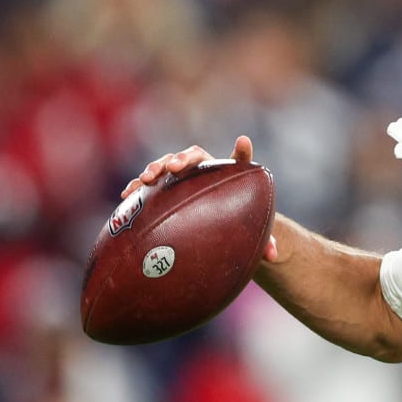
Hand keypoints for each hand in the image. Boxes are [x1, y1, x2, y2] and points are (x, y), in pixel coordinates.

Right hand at [121, 136, 277, 261]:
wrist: (215, 223)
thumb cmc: (235, 223)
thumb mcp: (251, 232)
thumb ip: (266, 242)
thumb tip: (274, 257)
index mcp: (226, 174)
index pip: (236, 159)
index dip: (241, 152)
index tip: (245, 143)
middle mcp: (202, 170)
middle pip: (191, 156)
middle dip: (181, 159)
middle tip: (174, 168)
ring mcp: (179, 177)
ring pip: (166, 165)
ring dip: (155, 168)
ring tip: (146, 179)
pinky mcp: (162, 188)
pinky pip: (148, 184)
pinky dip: (138, 186)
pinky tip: (127, 195)